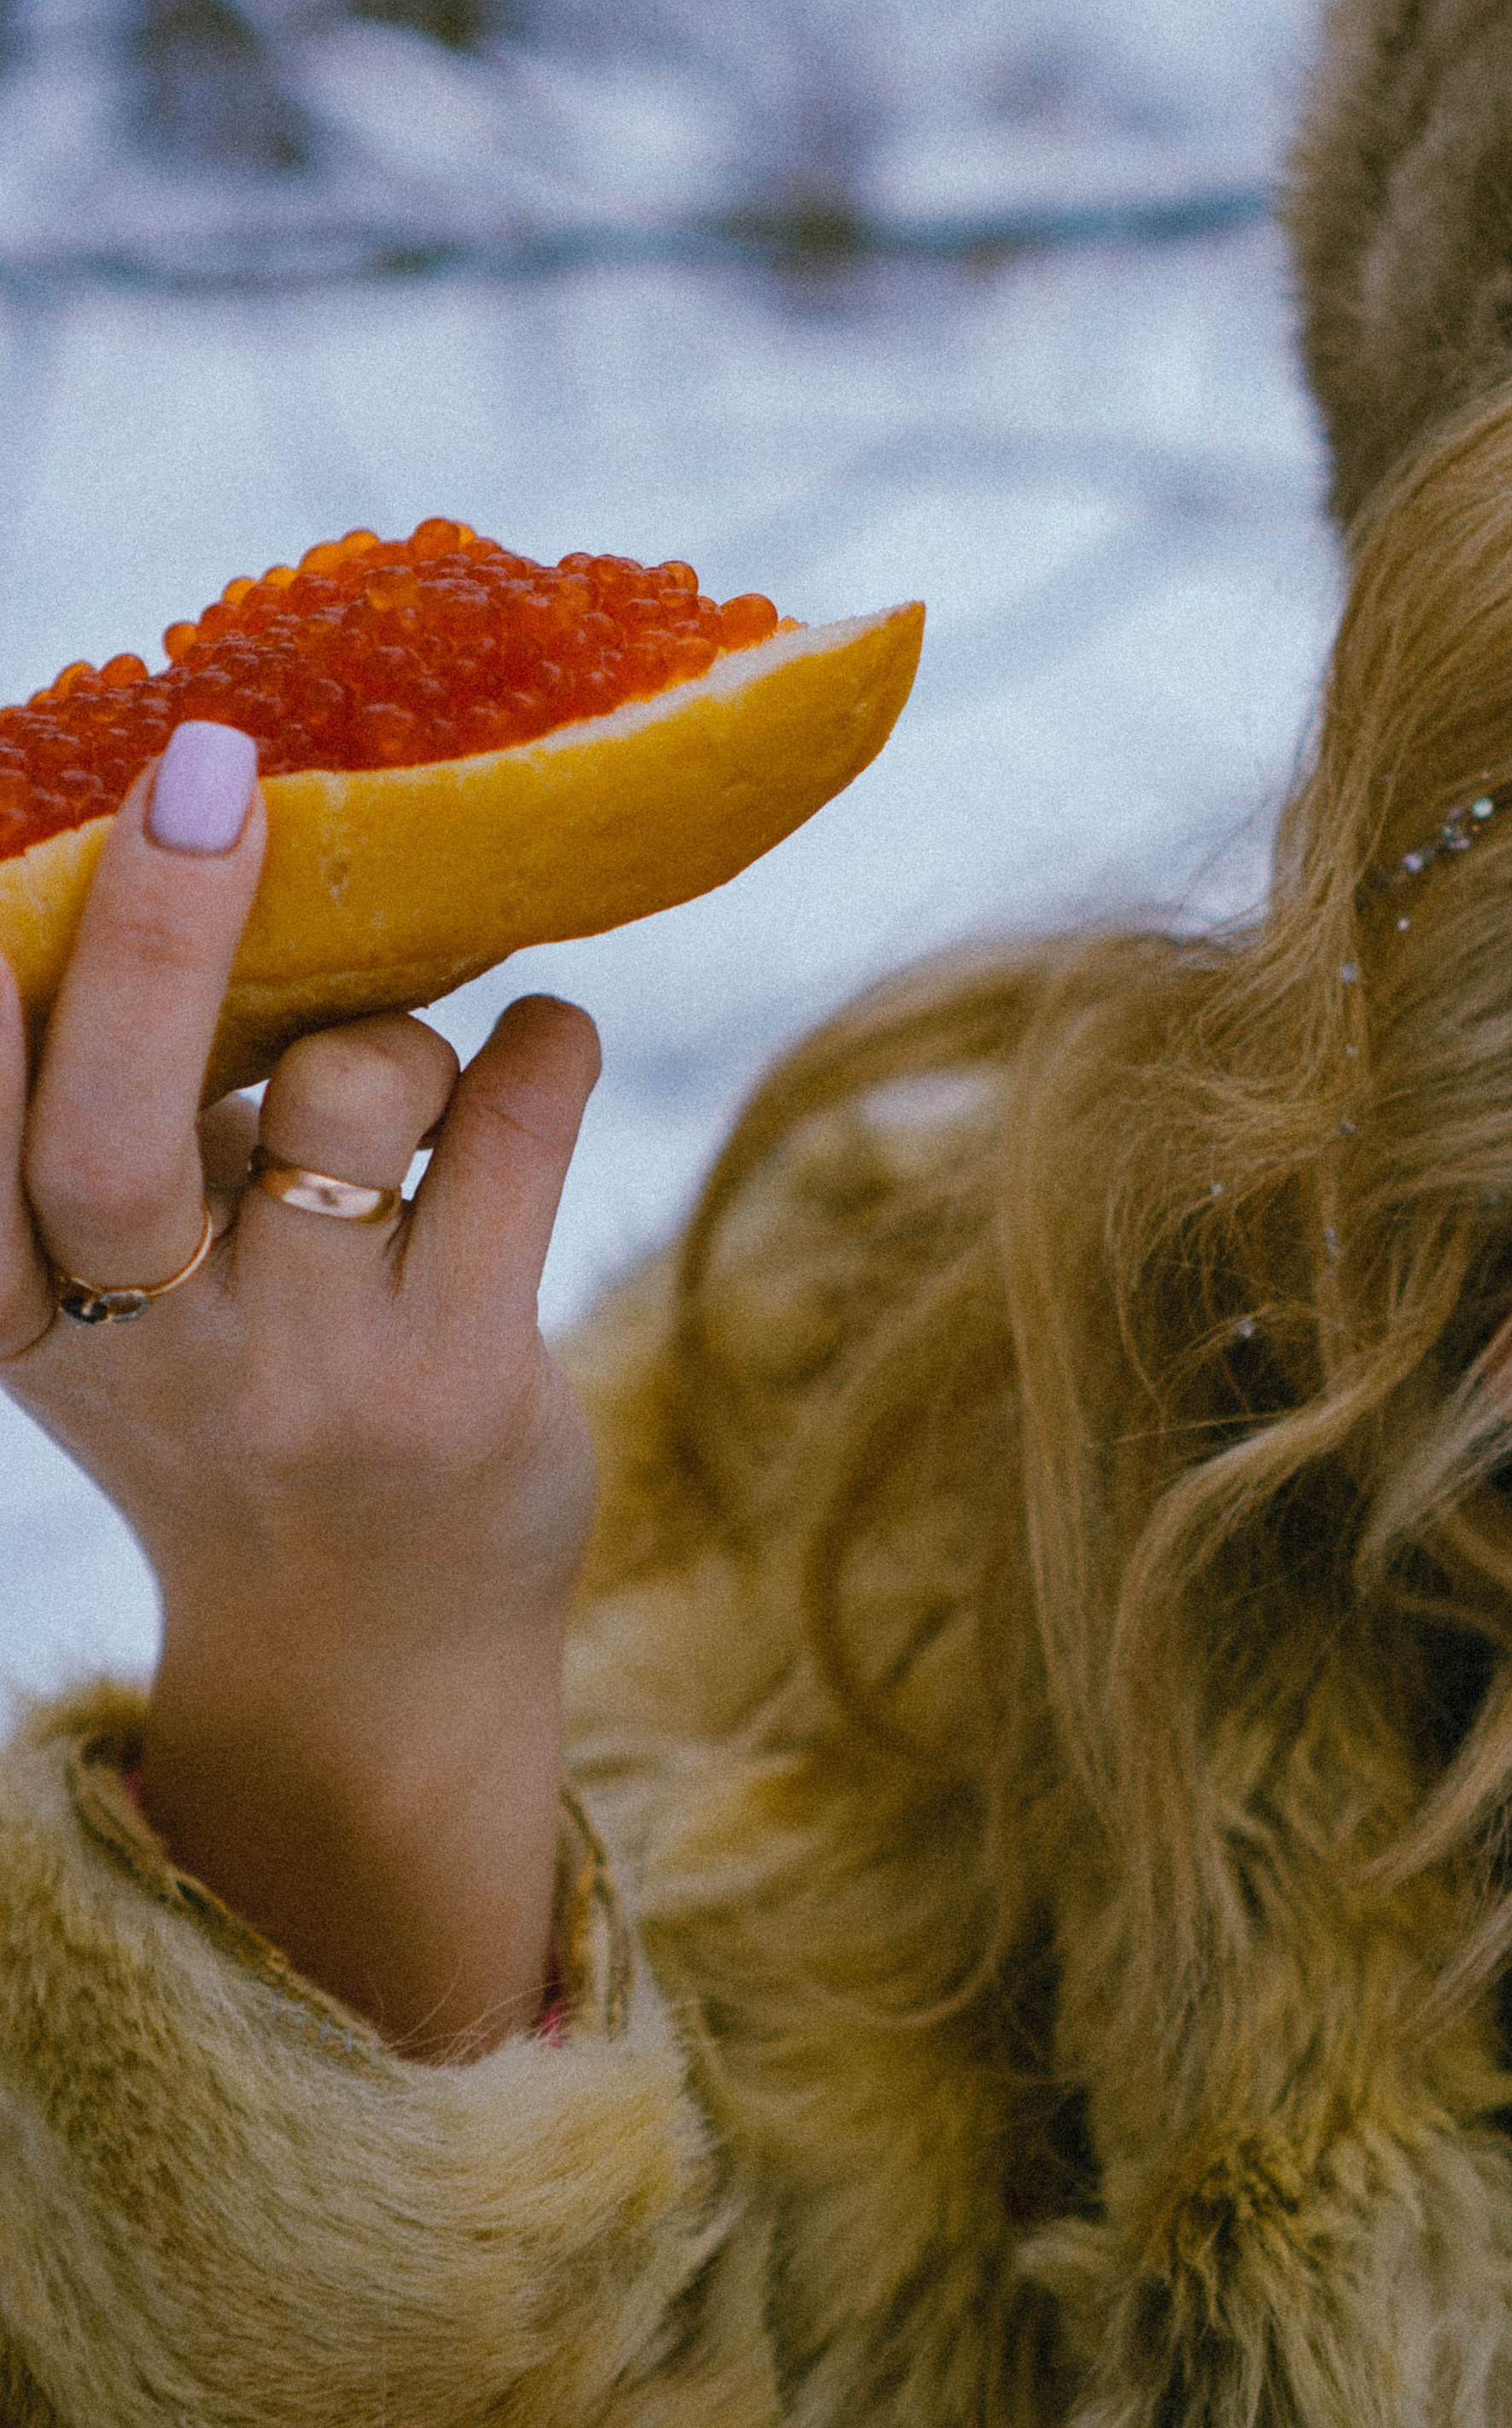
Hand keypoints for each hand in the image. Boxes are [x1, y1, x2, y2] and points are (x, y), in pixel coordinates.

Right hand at [0, 727, 600, 2055]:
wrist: (370, 1658)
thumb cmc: (235, 1410)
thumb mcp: (118, 1309)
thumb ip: (108, 1130)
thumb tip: (159, 864)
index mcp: (36, 1327)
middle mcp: (155, 1358)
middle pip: (115, 1137)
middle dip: (153, 938)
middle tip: (202, 771)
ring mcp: (316, 1376)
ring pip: (356, 1093)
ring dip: (403, 1028)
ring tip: (413, 1082)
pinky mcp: (467, 1382)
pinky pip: (521, 1125)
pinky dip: (544, 1043)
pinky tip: (537, 1053)